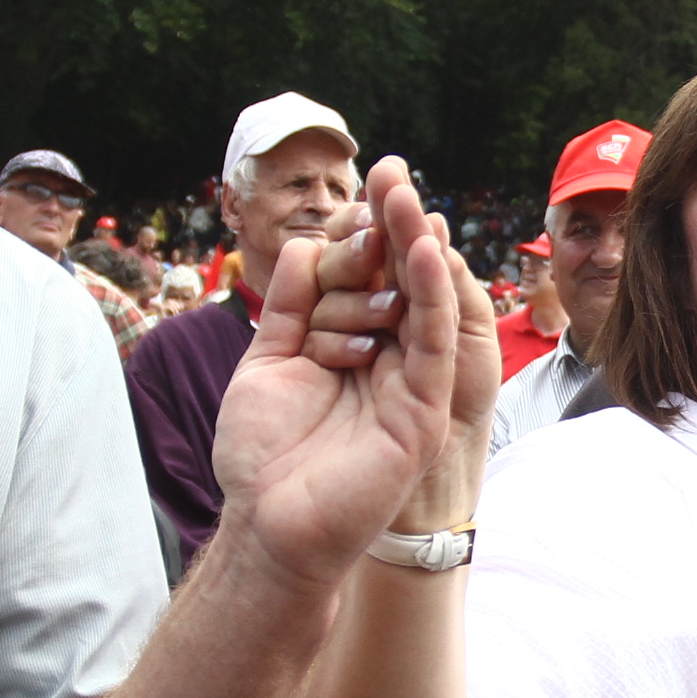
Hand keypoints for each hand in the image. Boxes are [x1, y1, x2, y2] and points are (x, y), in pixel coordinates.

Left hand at [211, 159, 487, 587]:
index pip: (364, 279)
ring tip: (406, 193)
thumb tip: (301, 246)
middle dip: (394, 225)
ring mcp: (409, 385)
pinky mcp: (423, 410)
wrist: (267, 527)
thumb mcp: (266, 364)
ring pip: (422, 302)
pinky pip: (433, 342)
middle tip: (392, 170)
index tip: (356, 189)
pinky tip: (424, 249)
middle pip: (399, 281)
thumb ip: (287, 308)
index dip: (361, 235)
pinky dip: (433, 293)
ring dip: (416, 244)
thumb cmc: (263, 458)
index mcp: (353, 348)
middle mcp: (388, 361)